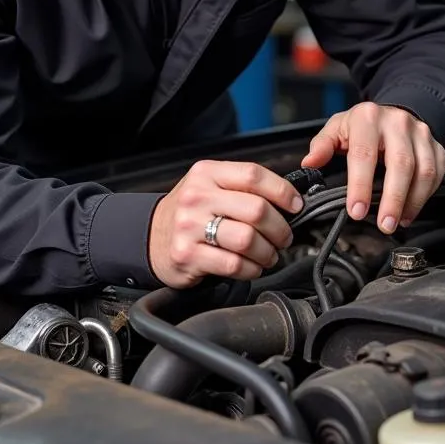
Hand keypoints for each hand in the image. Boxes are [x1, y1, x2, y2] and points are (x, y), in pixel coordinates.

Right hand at [148, 160, 302, 287]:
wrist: (149, 236)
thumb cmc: (190, 213)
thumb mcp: (210, 187)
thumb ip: (243, 188)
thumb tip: (289, 201)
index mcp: (207, 174)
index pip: (253, 175)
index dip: (282, 191)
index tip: (295, 205)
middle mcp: (197, 197)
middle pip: (257, 210)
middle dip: (280, 229)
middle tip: (284, 237)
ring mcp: (190, 227)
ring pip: (248, 239)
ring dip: (268, 252)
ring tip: (268, 254)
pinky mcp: (187, 255)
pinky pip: (234, 265)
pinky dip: (251, 269)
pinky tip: (251, 266)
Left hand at [302, 103, 444, 233]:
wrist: (394, 112)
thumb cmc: (363, 126)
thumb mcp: (337, 128)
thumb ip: (322, 146)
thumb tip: (309, 163)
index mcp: (368, 118)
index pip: (364, 155)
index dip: (360, 186)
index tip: (356, 211)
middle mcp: (397, 123)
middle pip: (401, 164)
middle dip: (393, 199)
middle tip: (384, 224)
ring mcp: (421, 134)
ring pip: (424, 171)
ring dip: (412, 202)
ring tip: (398, 221)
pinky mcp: (437, 146)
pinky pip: (437, 174)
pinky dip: (426, 196)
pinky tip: (411, 211)